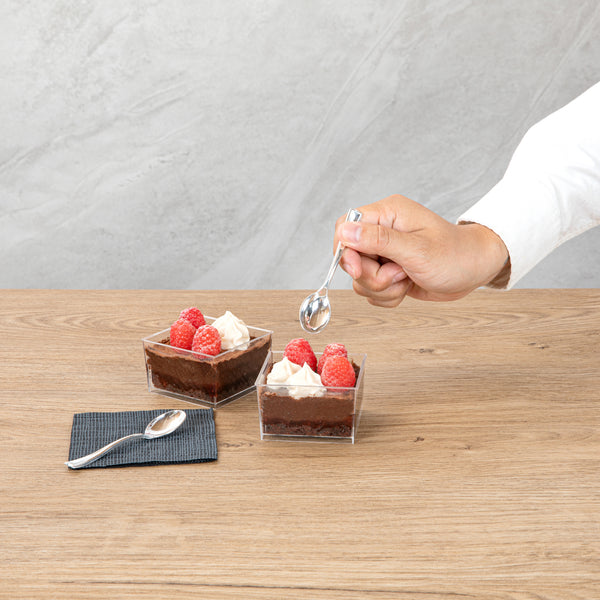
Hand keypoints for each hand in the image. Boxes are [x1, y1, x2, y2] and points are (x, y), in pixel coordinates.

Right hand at [334, 195, 508, 306]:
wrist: (475, 270)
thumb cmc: (455, 255)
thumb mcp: (416, 250)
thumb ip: (378, 240)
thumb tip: (345, 231)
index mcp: (386, 214)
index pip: (344, 227)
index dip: (346, 251)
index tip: (359, 269)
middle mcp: (382, 231)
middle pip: (350, 258)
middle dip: (372, 276)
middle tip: (400, 274)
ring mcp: (384, 253)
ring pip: (360, 279)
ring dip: (382, 288)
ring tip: (407, 279)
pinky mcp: (387, 271)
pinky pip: (371, 290)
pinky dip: (387, 296)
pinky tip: (407, 286)